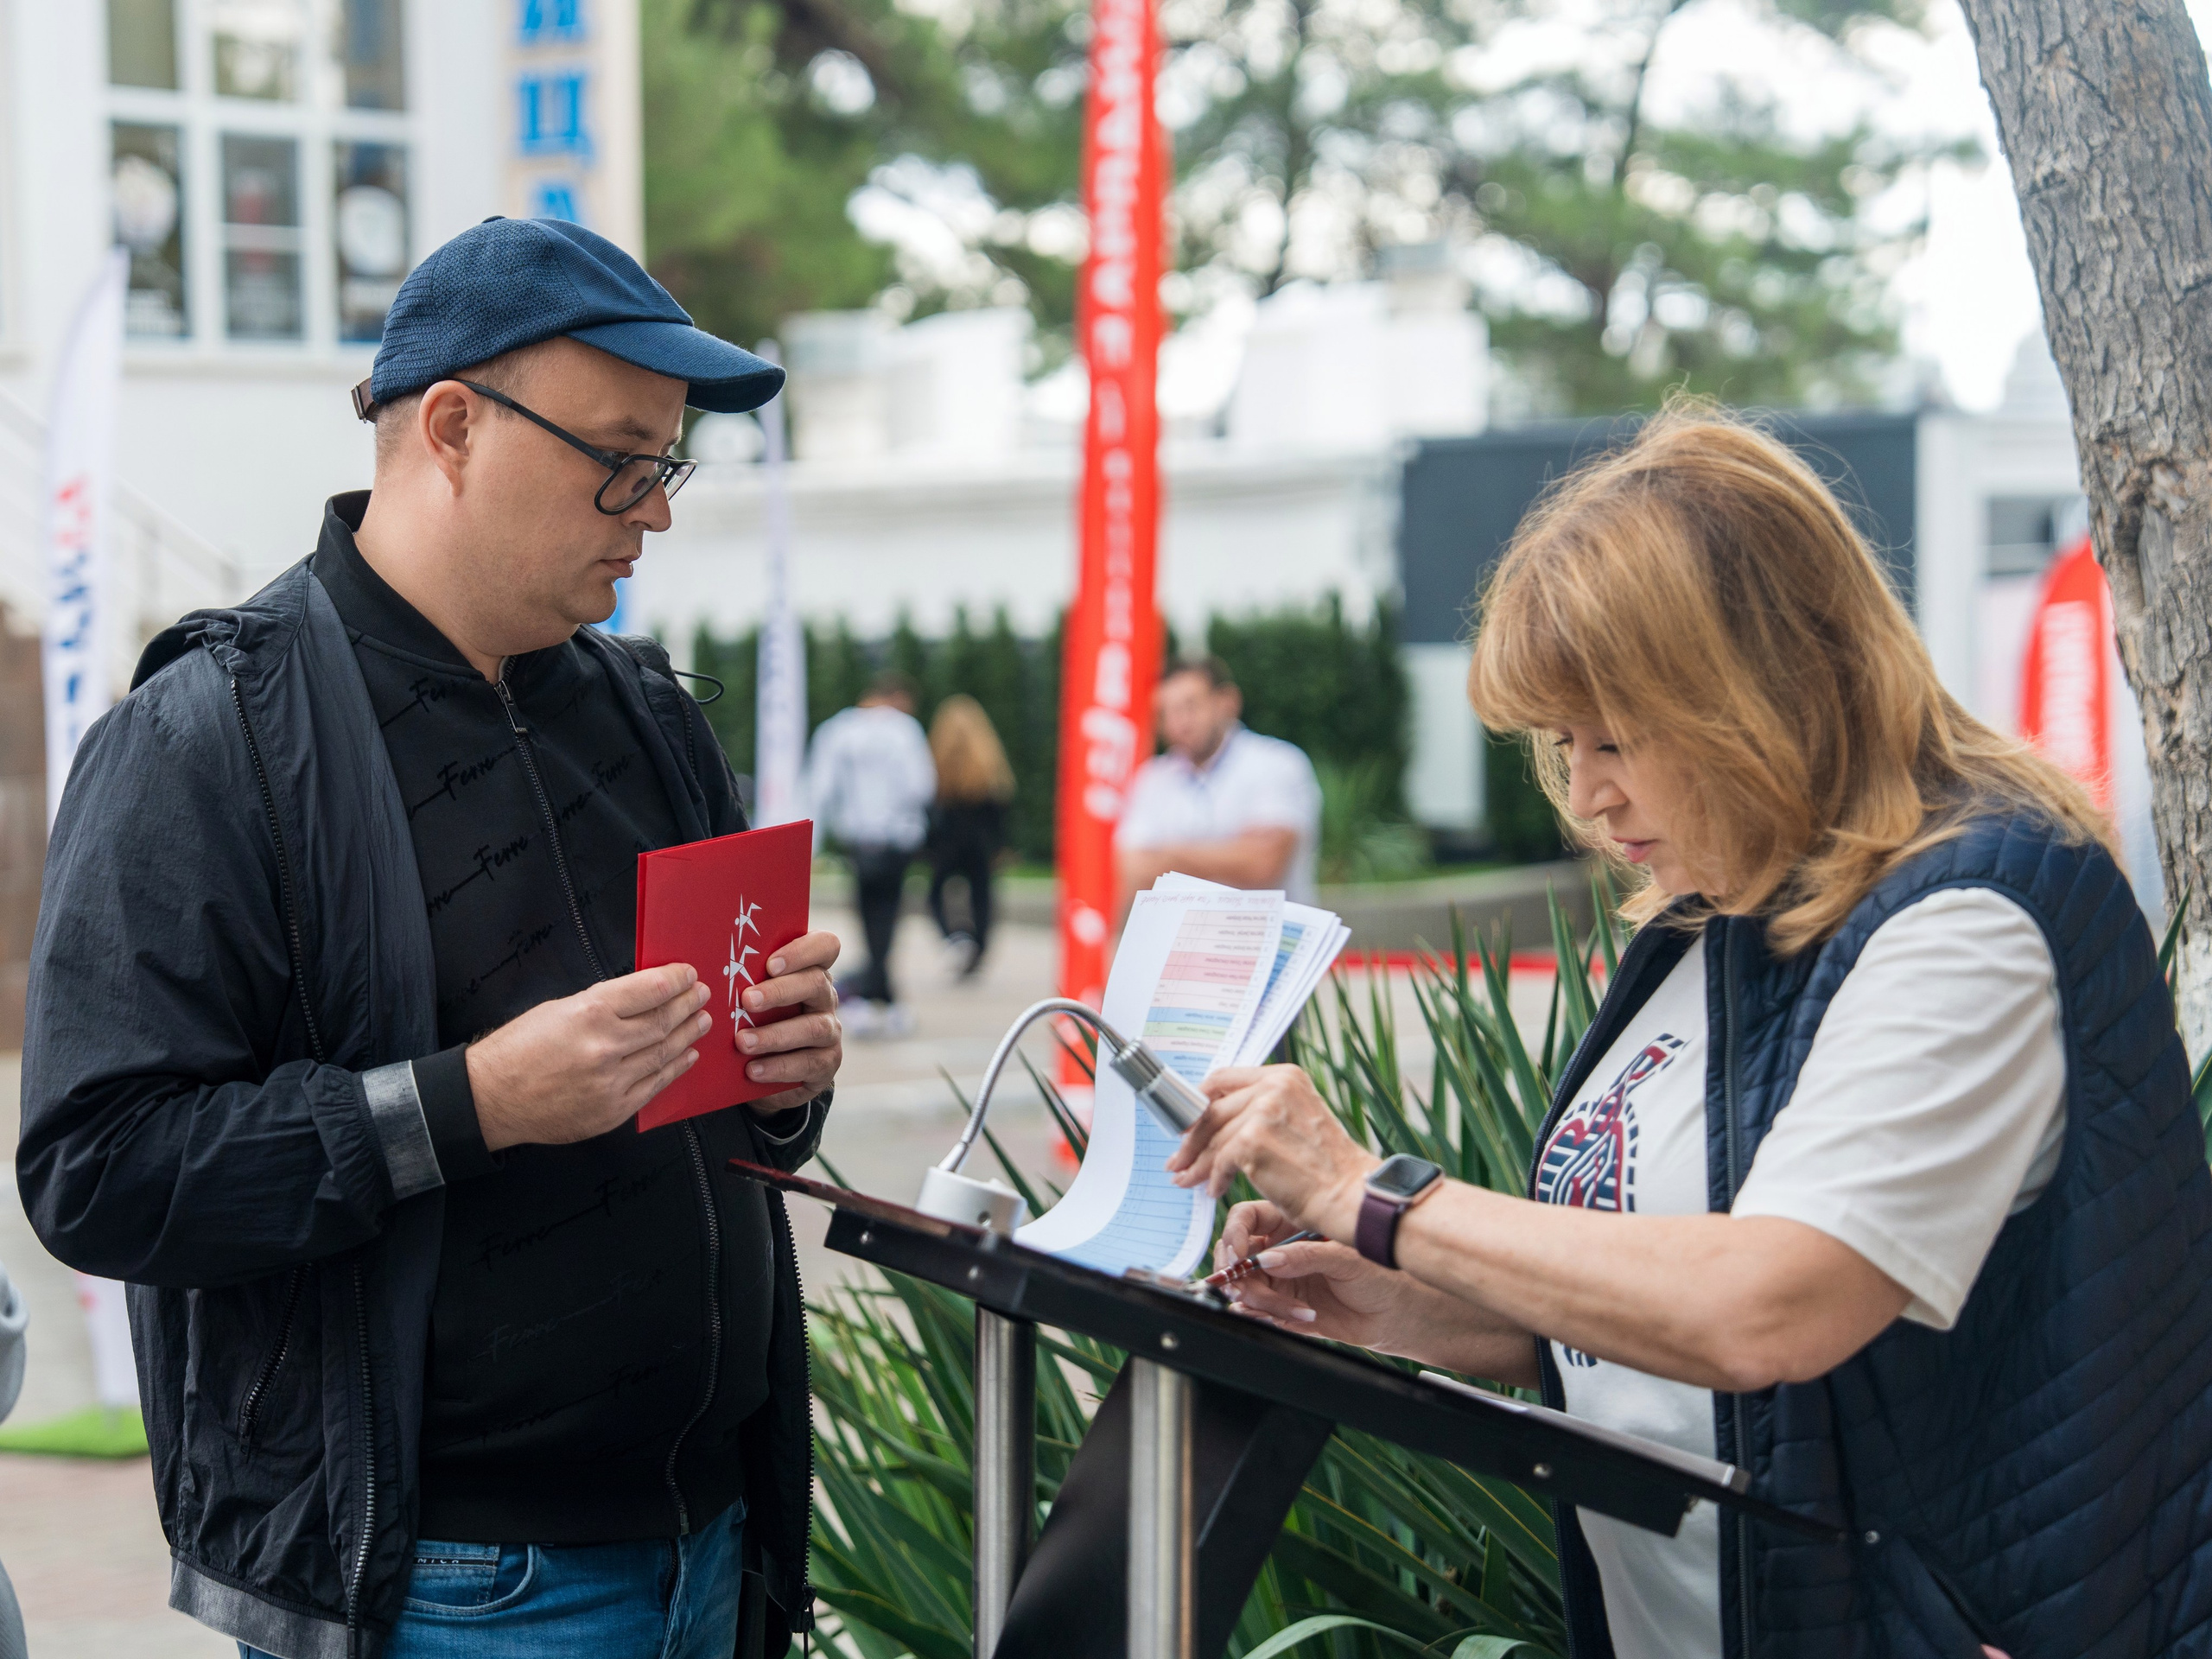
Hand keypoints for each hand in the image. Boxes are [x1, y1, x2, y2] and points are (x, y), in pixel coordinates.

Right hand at [467, 965, 712, 1150]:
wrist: (491, 1098)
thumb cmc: (518, 1049)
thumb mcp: (558, 1008)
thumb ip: (603, 1004)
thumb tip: (643, 997)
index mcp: (589, 1013)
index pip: (649, 990)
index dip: (676, 980)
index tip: (688, 974)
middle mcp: (605, 1047)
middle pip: (662, 1021)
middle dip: (688, 1005)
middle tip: (702, 994)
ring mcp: (611, 1082)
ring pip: (663, 1053)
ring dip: (688, 1034)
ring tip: (702, 1020)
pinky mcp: (613, 1110)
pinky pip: (655, 1085)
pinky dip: (675, 1067)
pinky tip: (686, 1054)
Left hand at [733, 930, 842, 1115]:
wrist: (764, 1070)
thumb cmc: (751, 1019)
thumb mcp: (748, 994)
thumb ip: (739, 976)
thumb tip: (700, 961)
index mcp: (809, 969)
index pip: (825, 946)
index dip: (802, 951)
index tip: (770, 964)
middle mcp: (825, 996)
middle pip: (816, 983)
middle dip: (780, 991)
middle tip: (747, 1000)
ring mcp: (830, 1029)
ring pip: (815, 1027)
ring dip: (775, 1035)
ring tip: (742, 1042)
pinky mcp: (828, 1061)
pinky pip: (811, 1063)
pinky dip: (780, 1066)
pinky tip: (753, 1070)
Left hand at [1166, 1064, 1377, 1238]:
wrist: (1350, 1195)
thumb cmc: (1327, 1168)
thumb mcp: (1297, 1120)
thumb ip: (1262, 1112)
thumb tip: (1214, 1125)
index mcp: (1285, 1075)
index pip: (1225, 1078)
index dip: (1200, 1102)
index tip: (1188, 1124)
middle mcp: (1274, 1086)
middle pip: (1213, 1111)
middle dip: (1191, 1140)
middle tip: (1177, 1160)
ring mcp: (1263, 1111)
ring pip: (1214, 1139)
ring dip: (1197, 1164)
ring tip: (1187, 1179)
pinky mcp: (1253, 1141)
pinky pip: (1220, 1161)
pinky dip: (1214, 1178)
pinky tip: (1215, 1190)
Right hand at [1219, 1199, 1540, 1378]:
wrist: (1402, 1311)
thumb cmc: (1382, 1272)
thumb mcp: (1345, 1256)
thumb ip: (1304, 1256)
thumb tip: (1266, 1259)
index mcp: (1291, 1223)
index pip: (1245, 1220)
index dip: (1235, 1236)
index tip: (1240, 1256)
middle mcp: (1281, 1250)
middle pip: (1236, 1257)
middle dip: (1239, 1275)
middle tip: (1251, 1288)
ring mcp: (1282, 1281)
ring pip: (1244, 1289)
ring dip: (1260, 1301)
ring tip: (1292, 1310)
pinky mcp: (1287, 1311)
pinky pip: (1260, 1315)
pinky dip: (1268, 1319)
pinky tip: (1295, 1318)